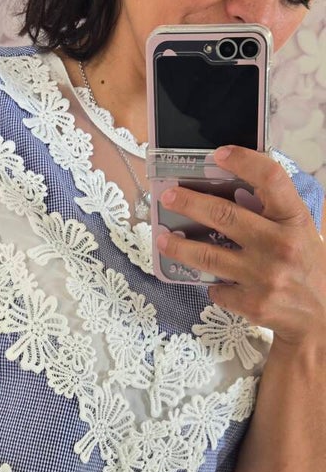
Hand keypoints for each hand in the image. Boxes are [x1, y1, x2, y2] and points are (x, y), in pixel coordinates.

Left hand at [156, 146, 325, 346]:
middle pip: (224, 216)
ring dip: (178, 246)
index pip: (271, 179)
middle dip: (189, 203)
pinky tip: (215, 283)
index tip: (218, 154)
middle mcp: (280, 245)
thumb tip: (229, 192)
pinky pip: (216, 289)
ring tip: (162, 238)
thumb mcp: (300, 232)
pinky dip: (212, 285)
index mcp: (295, 220)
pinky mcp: (251, 303)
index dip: (244, 160)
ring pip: (206, 257)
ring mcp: (264, 276)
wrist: (322, 317)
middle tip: (168, 197)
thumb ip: (272, 213)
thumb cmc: (307, 267)